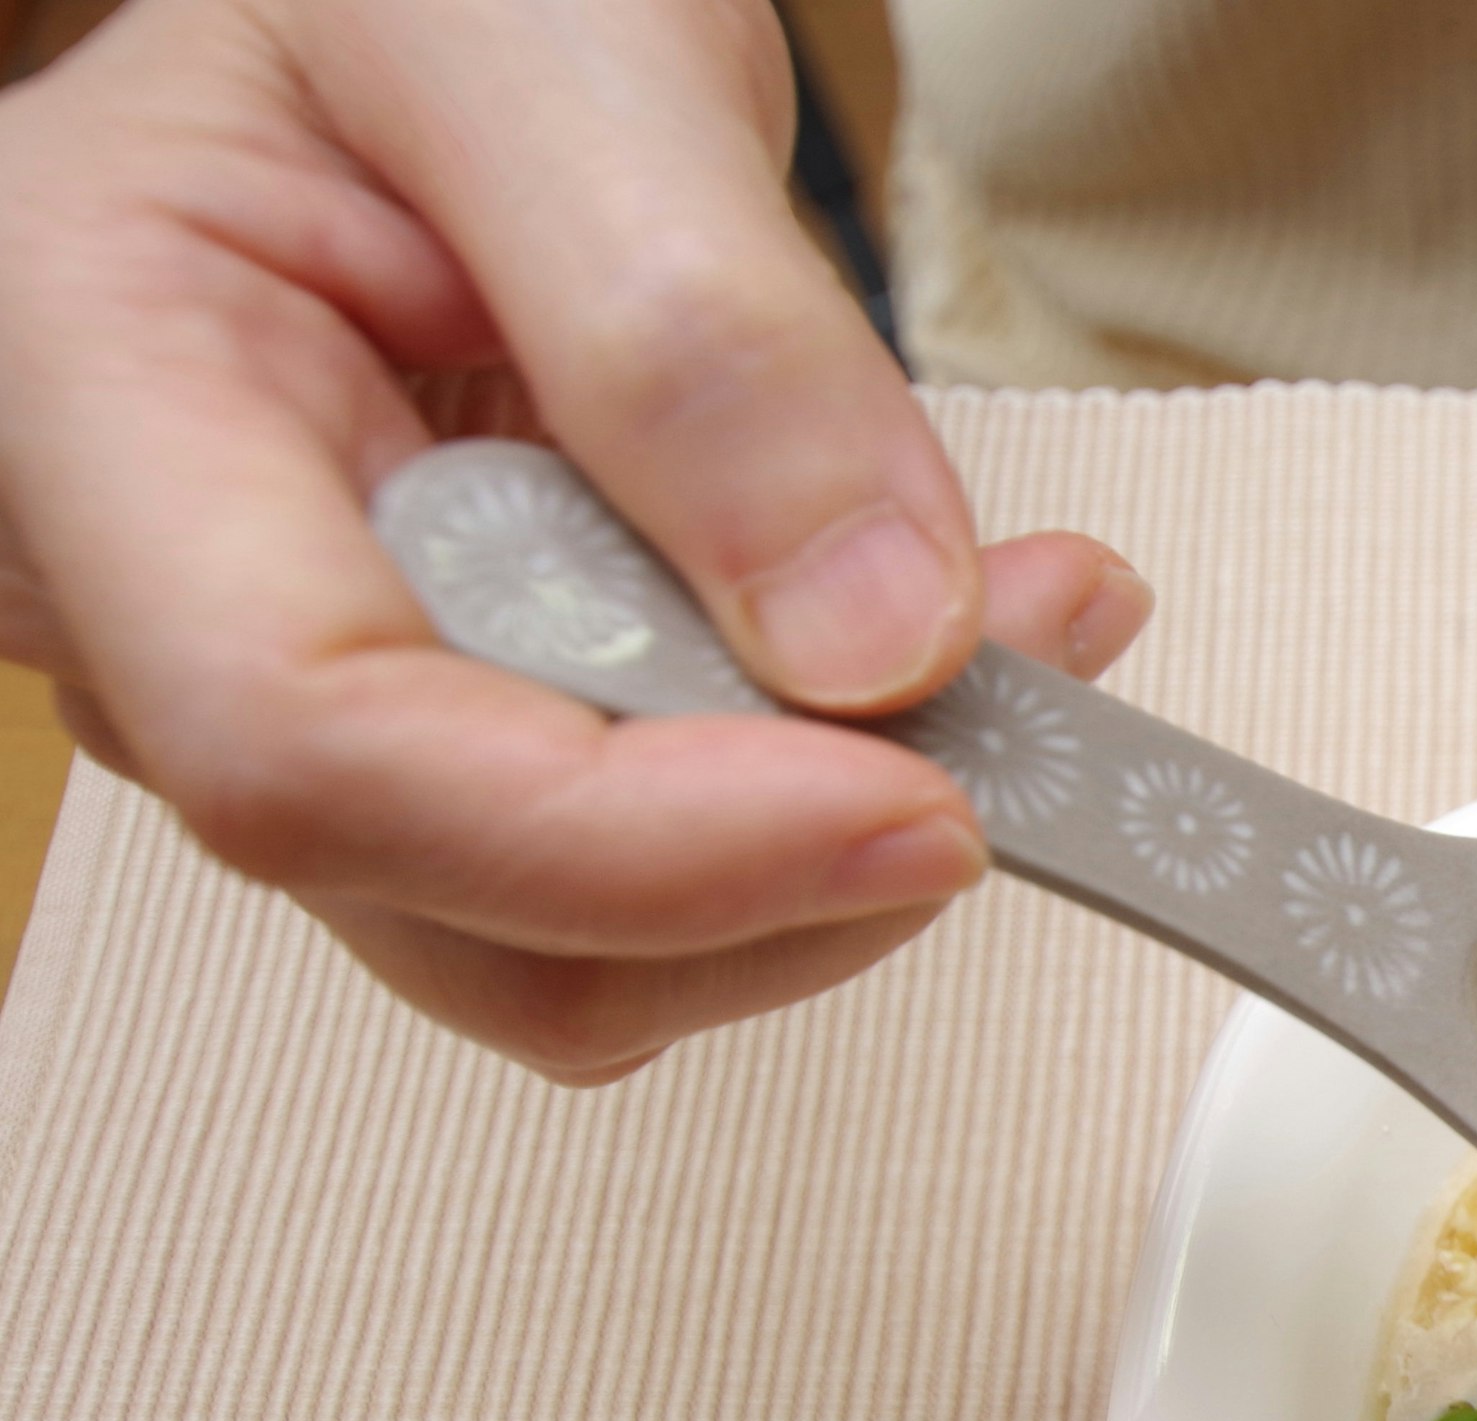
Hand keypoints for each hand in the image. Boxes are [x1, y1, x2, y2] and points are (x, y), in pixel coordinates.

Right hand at [0, 0, 1151, 1080]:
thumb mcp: (548, 42)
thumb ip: (698, 329)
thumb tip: (872, 638)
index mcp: (91, 391)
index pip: (305, 744)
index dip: (624, 839)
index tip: (911, 802)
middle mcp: (162, 593)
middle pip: (459, 898)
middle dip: (782, 856)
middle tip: (1042, 685)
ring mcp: (321, 676)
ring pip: (579, 937)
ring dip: (844, 832)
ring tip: (1031, 620)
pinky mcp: (475, 715)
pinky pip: (661, 859)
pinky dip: (844, 786)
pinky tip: (958, 637)